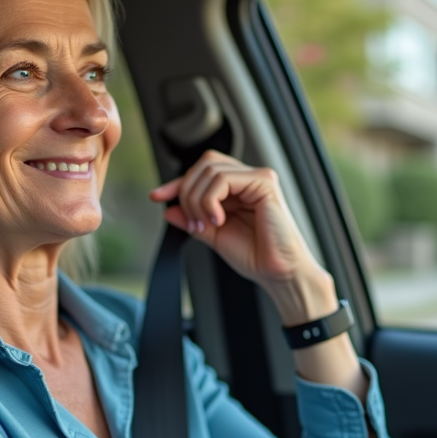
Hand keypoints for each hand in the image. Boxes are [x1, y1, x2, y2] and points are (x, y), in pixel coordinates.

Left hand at [149, 151, 333, 323]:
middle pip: (204, 165)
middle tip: (194, 223)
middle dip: (187, 192)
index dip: (177, 183)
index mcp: (238, 189)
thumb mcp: (215, 236)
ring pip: (209, 171)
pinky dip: (211, 200)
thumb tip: (169, 210)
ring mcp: (257, 178)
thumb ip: (193, 220)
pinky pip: (223, 179)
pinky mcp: (264, 182)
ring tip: (206, 225)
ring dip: (197, 200)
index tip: (157, 197)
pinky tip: (218, 220)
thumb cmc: (257, 257)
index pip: (202, 173)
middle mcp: (248, 179)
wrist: (279, 272)